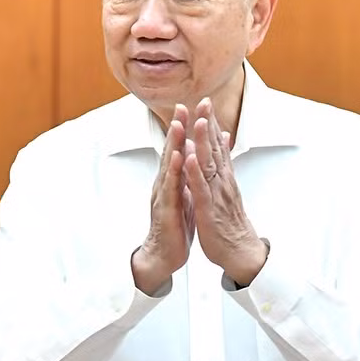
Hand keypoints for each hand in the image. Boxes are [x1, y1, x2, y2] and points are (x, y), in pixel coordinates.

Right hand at [131, 113, 195, 293]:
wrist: (163, 254)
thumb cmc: (175, 225)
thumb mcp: (186, 196)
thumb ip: (189, 177)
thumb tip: (196, 158)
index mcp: (172, 180)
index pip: (178, 150)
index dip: (183, 129)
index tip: (190, 108)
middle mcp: (165, 184)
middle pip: (171, 151)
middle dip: (177, 128)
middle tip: (182, 106)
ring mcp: (164, 195)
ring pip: (169, 166)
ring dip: (174, 144)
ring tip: (178, 124)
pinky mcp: (167, 209)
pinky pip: (171, 188)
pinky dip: (175, 172)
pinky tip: (179, 159)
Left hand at [181, 98, 267, 286]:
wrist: (240, 251)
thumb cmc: (230, 222)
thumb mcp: (227, 190)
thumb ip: (224, 166)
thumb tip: (223, 143)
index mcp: (223, 177)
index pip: (217, 145)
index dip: (211, 123)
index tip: (205, 102)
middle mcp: (222, 181)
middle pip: (215, 148)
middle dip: (208, 124)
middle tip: (204, 101)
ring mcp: (216, 194)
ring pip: (209, 164)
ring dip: (203, 142)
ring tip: (197, 121)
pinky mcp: (209, 209)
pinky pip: (201, 188)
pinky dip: (194, 173)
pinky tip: (189, 159)